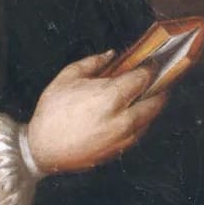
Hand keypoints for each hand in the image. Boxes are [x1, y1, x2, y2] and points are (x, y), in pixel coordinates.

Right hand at [26, 50, 167, 174]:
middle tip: (158, 78)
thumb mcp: (67, 77)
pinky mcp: (120, 150)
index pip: (142, 78)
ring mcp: (123, 137)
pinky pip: (139, 132)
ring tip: (147, 94)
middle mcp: (123, 118)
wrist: (43, 148)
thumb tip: (111, 55)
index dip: (149, 67)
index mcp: (110, 96)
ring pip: (150, 119)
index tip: (151, 62)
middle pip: (155, 100)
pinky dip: (141, 121)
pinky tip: (132, 113)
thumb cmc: (52, 111)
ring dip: (153, 105)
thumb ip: (92, 62)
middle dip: (160, 87)